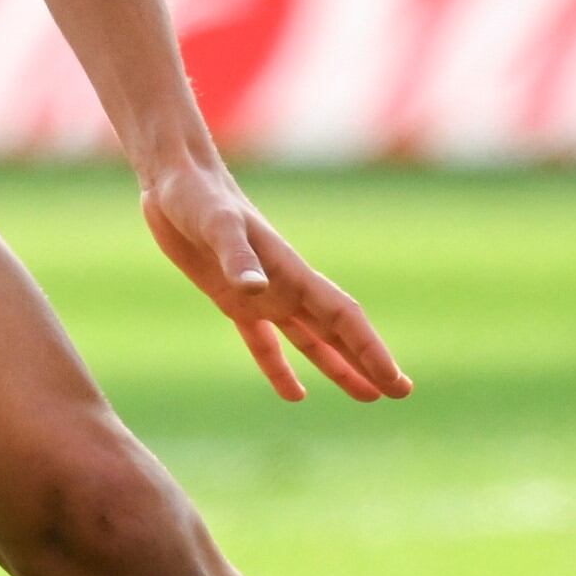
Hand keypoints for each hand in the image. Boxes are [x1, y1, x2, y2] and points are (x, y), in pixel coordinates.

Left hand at [136, 148, 411, 405]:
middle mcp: (284, 287)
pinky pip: (264, 342)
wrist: (175, 179)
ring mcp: (261, 294)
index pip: (343, 318)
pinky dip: (279, 368)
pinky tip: (293, 394)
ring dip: (337, 367)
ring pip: (310, 339)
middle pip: (337, 332)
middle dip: (369, 362)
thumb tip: (257, 291)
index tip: (395, 381)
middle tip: (400, 392)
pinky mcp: (230, 300)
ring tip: (366, 396)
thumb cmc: (197, 196)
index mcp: (291, 272)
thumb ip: (237, 257)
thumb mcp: (216, 225)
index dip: (370, 350)